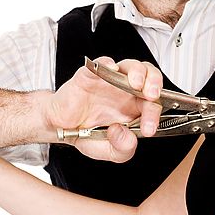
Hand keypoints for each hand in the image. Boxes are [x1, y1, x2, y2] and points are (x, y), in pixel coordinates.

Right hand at [49, 57, 163, 162]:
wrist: (59, 127)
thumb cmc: (86, 133)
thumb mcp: (108, 151)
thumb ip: (122, 150)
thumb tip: (126, 137)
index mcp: (134, 108)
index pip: (153, 104)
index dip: (154, 115)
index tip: (148, 129)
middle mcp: (125, 92)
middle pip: (149, 77)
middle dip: (155, 84)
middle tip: (152, 96)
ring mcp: (109, 81)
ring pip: (130, 66)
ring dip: (137, 72)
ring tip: (136, 84)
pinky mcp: (89, 76)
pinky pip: (100, 64)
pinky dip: (107, 64)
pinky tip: (111, 69)